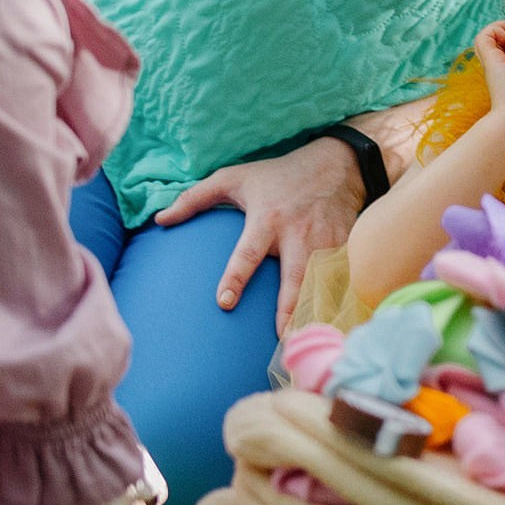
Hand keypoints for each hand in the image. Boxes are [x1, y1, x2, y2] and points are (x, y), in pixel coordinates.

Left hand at [154, 138, 366, 330]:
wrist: (335, 165)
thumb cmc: (276, 175)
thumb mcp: (233, 177)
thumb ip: (194, 198)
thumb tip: (159, 219)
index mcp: (267, 219)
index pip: (248, 253)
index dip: (236, 278)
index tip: (224, 303)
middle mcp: (297, 233)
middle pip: (293, 276)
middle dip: (289, 307)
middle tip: (282, 337)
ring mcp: (325, 241)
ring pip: (320, 282)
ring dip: (314, 311)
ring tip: (305, 340)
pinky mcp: (344, 247)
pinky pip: (341, 279)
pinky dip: (338, 301)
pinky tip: (332, 323)